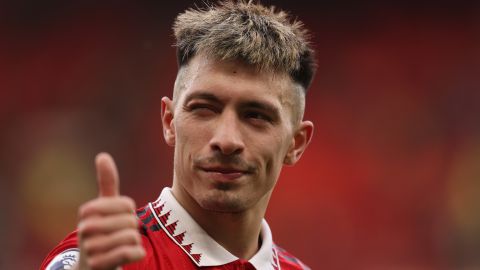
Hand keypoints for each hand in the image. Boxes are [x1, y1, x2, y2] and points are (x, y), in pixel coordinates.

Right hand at [74, 153, 145, 269]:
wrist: (90, 266)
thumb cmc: (102, 231)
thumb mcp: (103, 207)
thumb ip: (106, 183)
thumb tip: (102, 155)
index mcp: (87, 211)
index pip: (127, 204)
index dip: (129, 213)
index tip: (118, 219)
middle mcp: (85, 229)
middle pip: (131, 221)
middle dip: (132, 228)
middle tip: (119, 235)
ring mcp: (91, 249)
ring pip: (132, 237)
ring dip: (134, 243)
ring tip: (120, 246)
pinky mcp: (99, 266)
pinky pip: (131, 253)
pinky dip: (137, 253)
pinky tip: (130, 255)